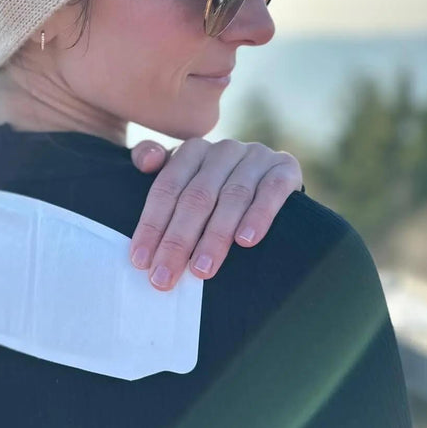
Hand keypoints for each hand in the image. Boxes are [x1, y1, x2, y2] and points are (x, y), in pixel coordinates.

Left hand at [128, 138, 302, 290]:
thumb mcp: (184, 178)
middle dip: (178, 241)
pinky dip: (259, 216)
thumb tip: (146, 160)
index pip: (167, 189)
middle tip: (165, 276)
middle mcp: (223, 150)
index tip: (141, 261)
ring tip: (201, 270)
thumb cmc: (217, 189)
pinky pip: (272, 191)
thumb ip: (153, 163)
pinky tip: (246, 241)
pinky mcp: (285, 168)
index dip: (152, 225)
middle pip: (197, 197)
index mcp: (192, 151)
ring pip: (232, 198)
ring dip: (215, 237)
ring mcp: (256, 157)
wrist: (273, 180)